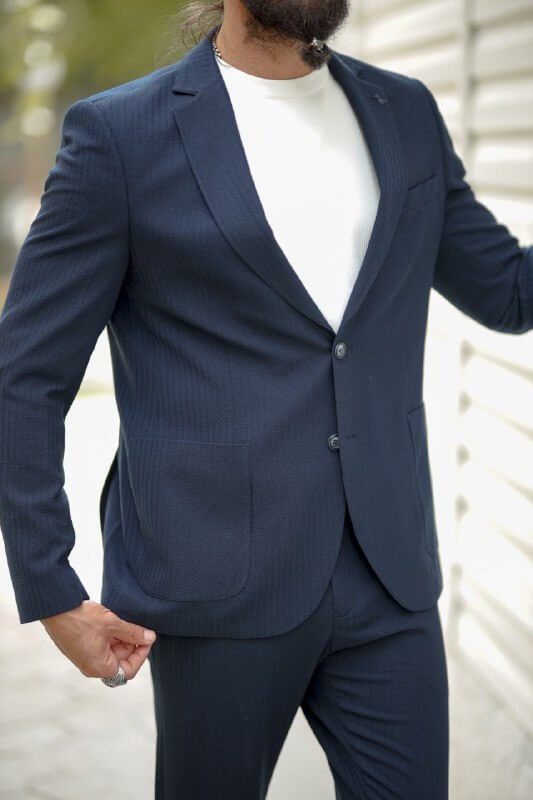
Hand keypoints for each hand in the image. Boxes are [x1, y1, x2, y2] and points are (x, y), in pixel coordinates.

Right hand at [40, 599, 156, 680]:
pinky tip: (112, 622)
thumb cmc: (81, 619)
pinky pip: (102, 646)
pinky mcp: (82, 648)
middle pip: (121, 661)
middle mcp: (92, 667)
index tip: (147, 638)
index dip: (141, 654)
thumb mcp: (112, 624)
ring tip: (123, 622)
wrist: (56, 609)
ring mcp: (86, 658)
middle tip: (137, 627)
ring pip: (112, 652)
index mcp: (100, 668)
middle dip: (131, 644)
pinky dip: (111, 636)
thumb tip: (150, 638)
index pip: (129, 670)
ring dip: (121, 638)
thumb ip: (133, 633)